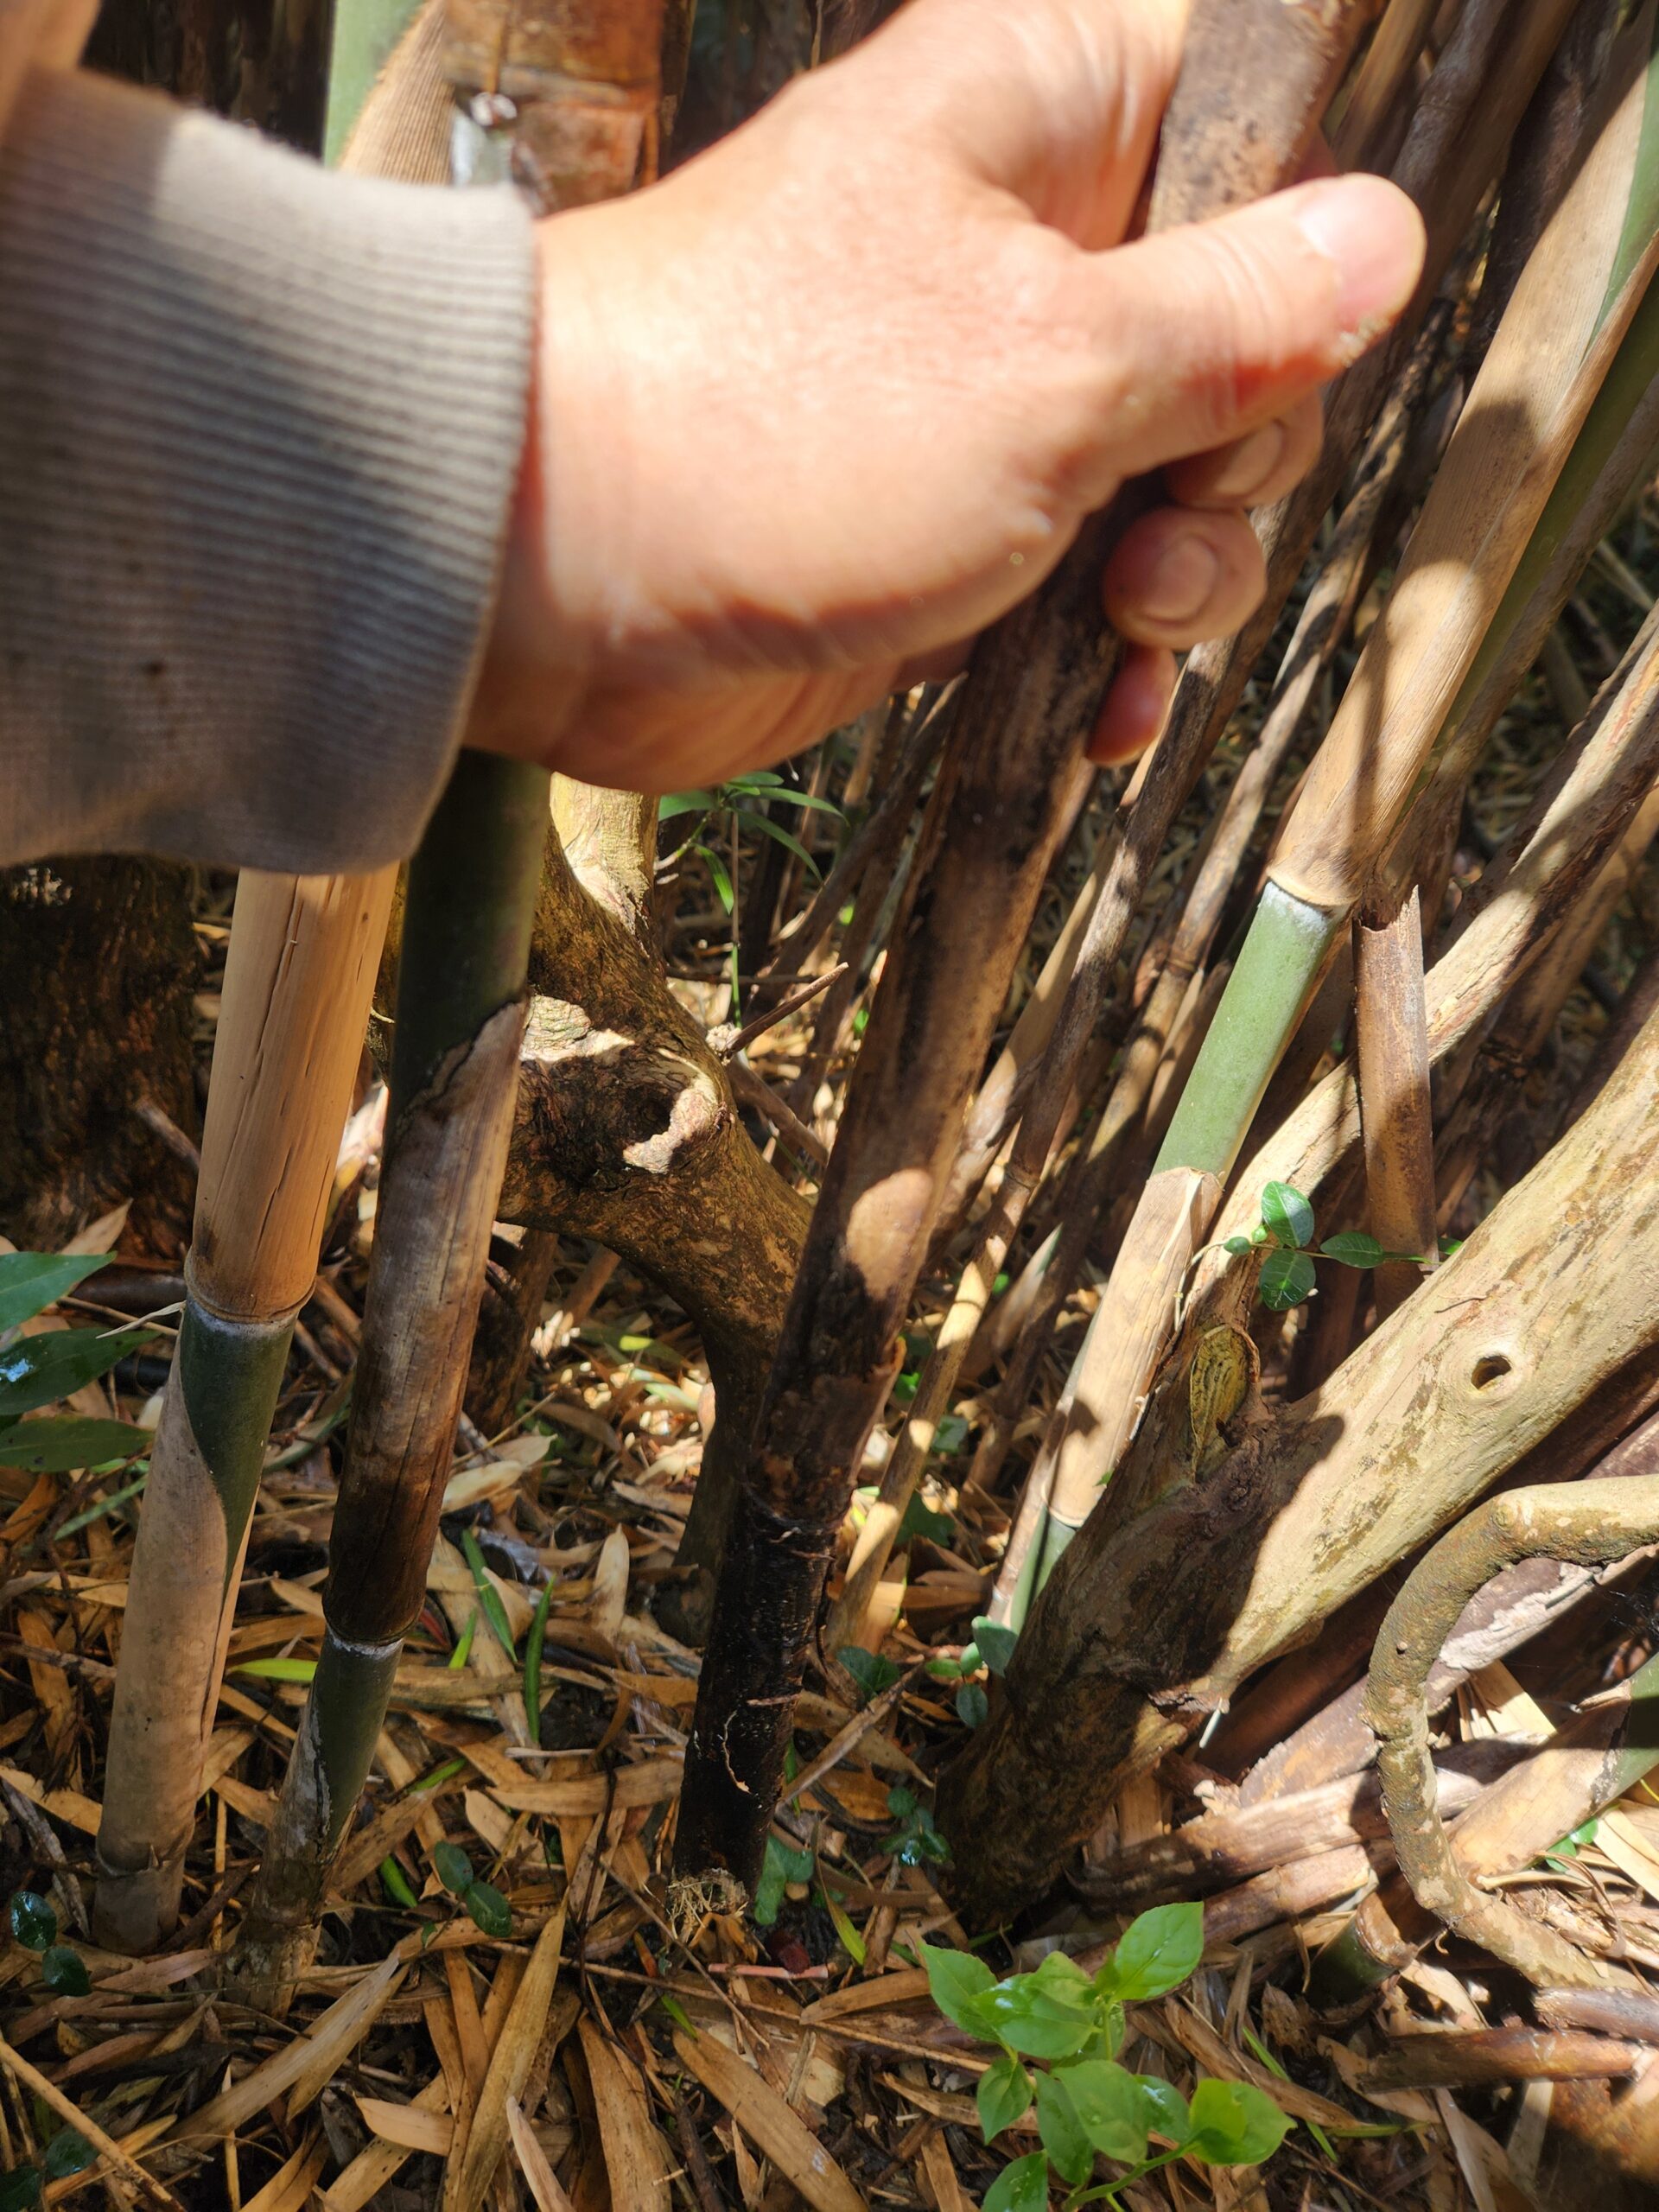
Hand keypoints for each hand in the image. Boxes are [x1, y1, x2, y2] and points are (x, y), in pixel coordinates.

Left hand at [472, 0, 1422, 791]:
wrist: (551, 576)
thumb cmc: (790, 425)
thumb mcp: (1061, 364)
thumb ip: (1239, 313)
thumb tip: (1383, 238)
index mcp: (1048, 109)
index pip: (1251, 102)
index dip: (1304, 221)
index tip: (1277, 336)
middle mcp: (1021, 240)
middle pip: (1241, 323)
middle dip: (1242, 446)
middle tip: (1167, 509)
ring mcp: (980, 397)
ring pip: (1171, 473)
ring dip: (1188, 572)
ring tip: (1126, 619)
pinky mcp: (944, 530)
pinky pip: (1082, 580)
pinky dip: (1109, 652)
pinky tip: (1104, 715)